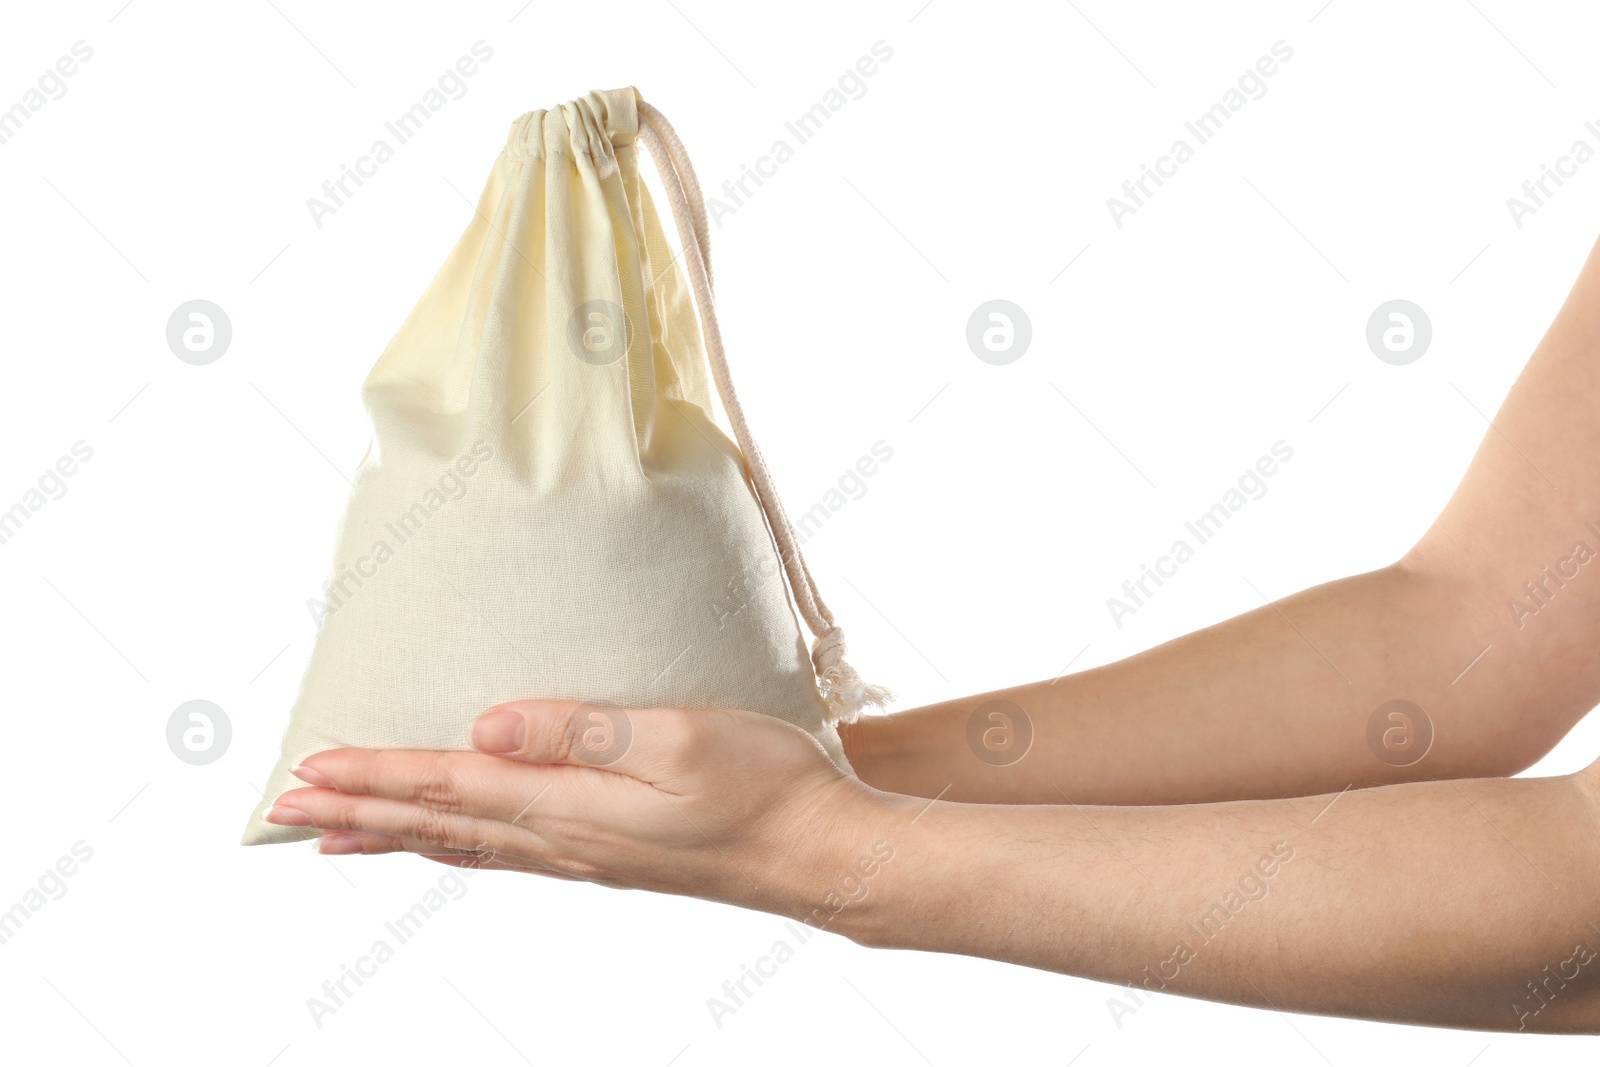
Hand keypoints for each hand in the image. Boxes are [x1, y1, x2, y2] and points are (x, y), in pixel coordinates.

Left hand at [265, 700, 882, 915]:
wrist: (817, 853)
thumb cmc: (762, 784)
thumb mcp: (678, 740)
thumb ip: (581, 730)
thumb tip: (486, 726)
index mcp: (570, 806)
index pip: (446, 787)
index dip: (372, 778)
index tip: (303, 774)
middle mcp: (562, 839)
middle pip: (436, 824)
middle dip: (355, 815)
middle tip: (282, 813)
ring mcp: (583, 854)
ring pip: (460, 843)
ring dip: (392, 834)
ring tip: (335, 838)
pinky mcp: (607, 854)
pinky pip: (500, 852)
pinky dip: (450, 845)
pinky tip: (448, 843)